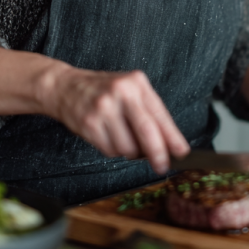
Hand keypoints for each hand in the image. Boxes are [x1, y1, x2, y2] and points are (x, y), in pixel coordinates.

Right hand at [51, 67, 189, 174]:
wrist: (66, 87)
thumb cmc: (102, 90)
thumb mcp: (130, 90)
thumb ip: (149, 112)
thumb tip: (168, 143)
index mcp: (136, 83)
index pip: (160, 115)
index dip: (172, 137)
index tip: (181, 152)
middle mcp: (121, 92)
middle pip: (147, 131)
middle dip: (158, 153)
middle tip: (162, 165)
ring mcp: (104, 108)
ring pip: (128, 147)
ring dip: (129, 151)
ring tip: (121, 136)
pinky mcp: (89, 123)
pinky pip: (110, 150)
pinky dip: (113, 150)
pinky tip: (107, 135)